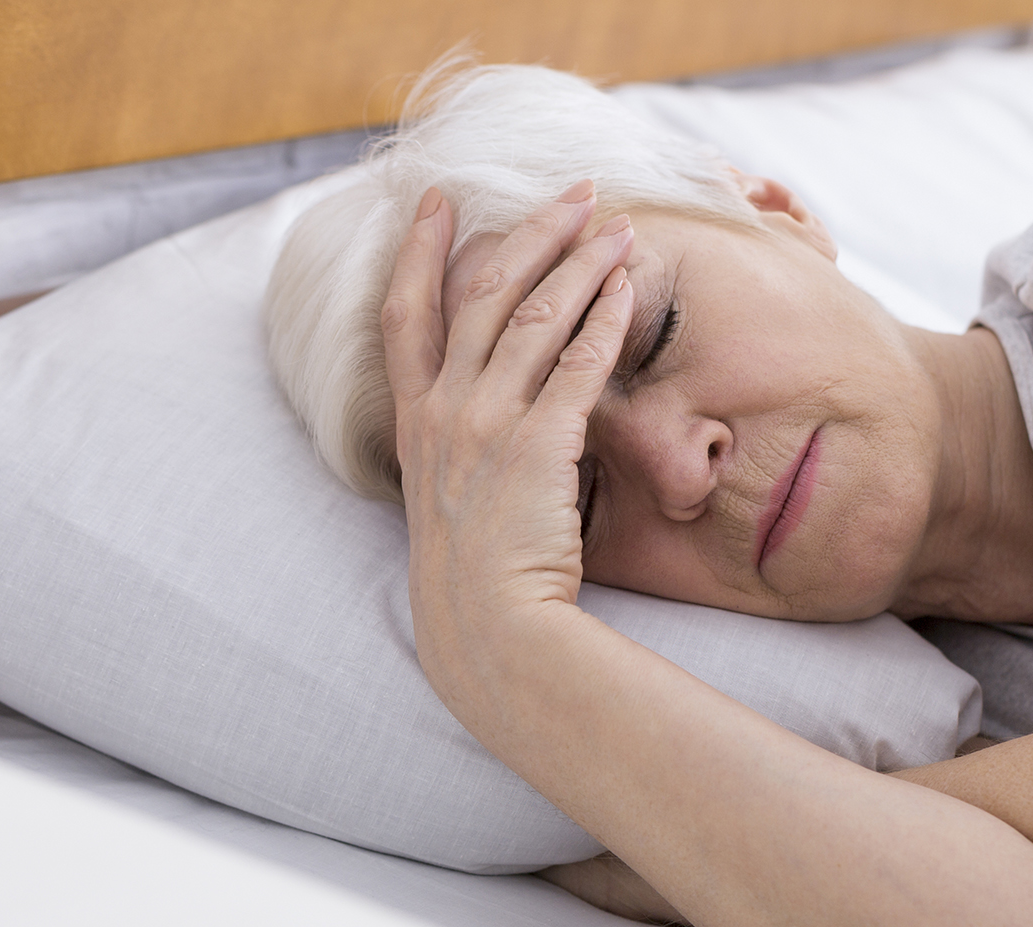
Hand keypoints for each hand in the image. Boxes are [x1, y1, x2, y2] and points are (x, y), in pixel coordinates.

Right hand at [381, 181, 635, 682]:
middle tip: (575, 192)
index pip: (404, 313)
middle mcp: (444, 411)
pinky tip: (627, 290)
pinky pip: (576, 366)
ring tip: (618, 226)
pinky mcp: (536, 446)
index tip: (436, 201)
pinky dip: (604, 321)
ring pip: (534, 316)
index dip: (418, 250)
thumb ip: (459, 443)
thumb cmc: (474, 573)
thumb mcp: (445, 496)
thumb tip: (498, 408)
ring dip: (580, 261)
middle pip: (483, 292)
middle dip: (532, 230)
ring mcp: (486, 425)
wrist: (486, 628)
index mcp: (415, 421)